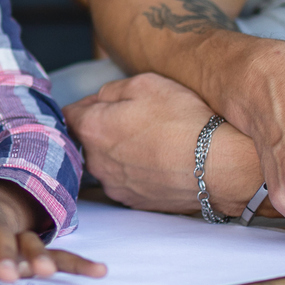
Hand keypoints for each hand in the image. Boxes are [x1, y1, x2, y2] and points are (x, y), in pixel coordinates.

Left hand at [65, 72, 222, 213]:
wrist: (217, 166)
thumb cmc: (182, 120)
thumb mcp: (147, 83)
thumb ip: (112, 90)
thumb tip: (99, 100)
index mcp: (93, 129)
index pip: (67, 114)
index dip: (86, 105)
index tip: (104, 103)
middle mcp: (96, 162)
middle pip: (86, 140)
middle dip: (103, 129)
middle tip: (136, 120)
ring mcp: (114, 185)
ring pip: (105, 162)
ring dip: (119, 151)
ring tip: (151, 142)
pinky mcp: (133, 201)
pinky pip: (125, 180)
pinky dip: (135, 171)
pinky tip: (158, 162)